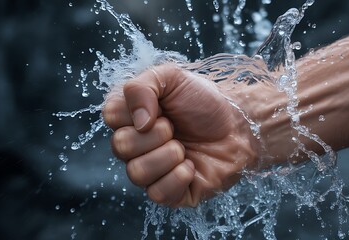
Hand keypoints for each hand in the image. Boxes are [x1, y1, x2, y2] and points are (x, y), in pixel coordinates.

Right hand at [102, 63, 258, 206]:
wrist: (238, 124)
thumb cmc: (204, 101)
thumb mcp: (172, 77)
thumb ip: (142, 86)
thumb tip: (138, 123)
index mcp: (132, 116)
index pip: (110, 116)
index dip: (134, 112)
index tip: (160, 109)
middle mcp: (136, 145)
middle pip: (120, 146)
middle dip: (155, 134)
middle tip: (175, 128)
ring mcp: (151, 170)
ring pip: (136, 173)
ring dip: (167, 156)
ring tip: (184, 148)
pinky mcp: (169, 192)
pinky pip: (157, 193)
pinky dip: (178, 177)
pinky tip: (192, 166)